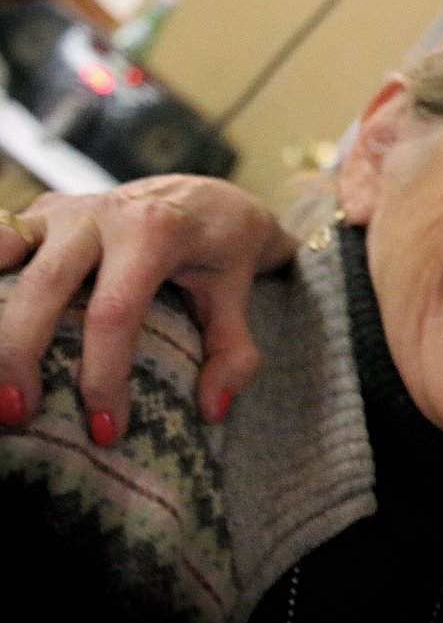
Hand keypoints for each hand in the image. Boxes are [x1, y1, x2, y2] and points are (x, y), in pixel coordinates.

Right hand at [0, 175, 298, 440]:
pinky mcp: (38, 214)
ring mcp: (63, 210)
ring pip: (5, 256)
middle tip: (16, 413)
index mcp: (155, 233)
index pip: (116, 311)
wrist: (205, 192)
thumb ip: (234, 353)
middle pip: (45, 284)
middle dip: (21, 353)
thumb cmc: (221, 249)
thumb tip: (211, 411)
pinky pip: (1, 243)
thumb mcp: (239, 294)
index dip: (104, 374)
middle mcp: (101, 215)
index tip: (106, 429)